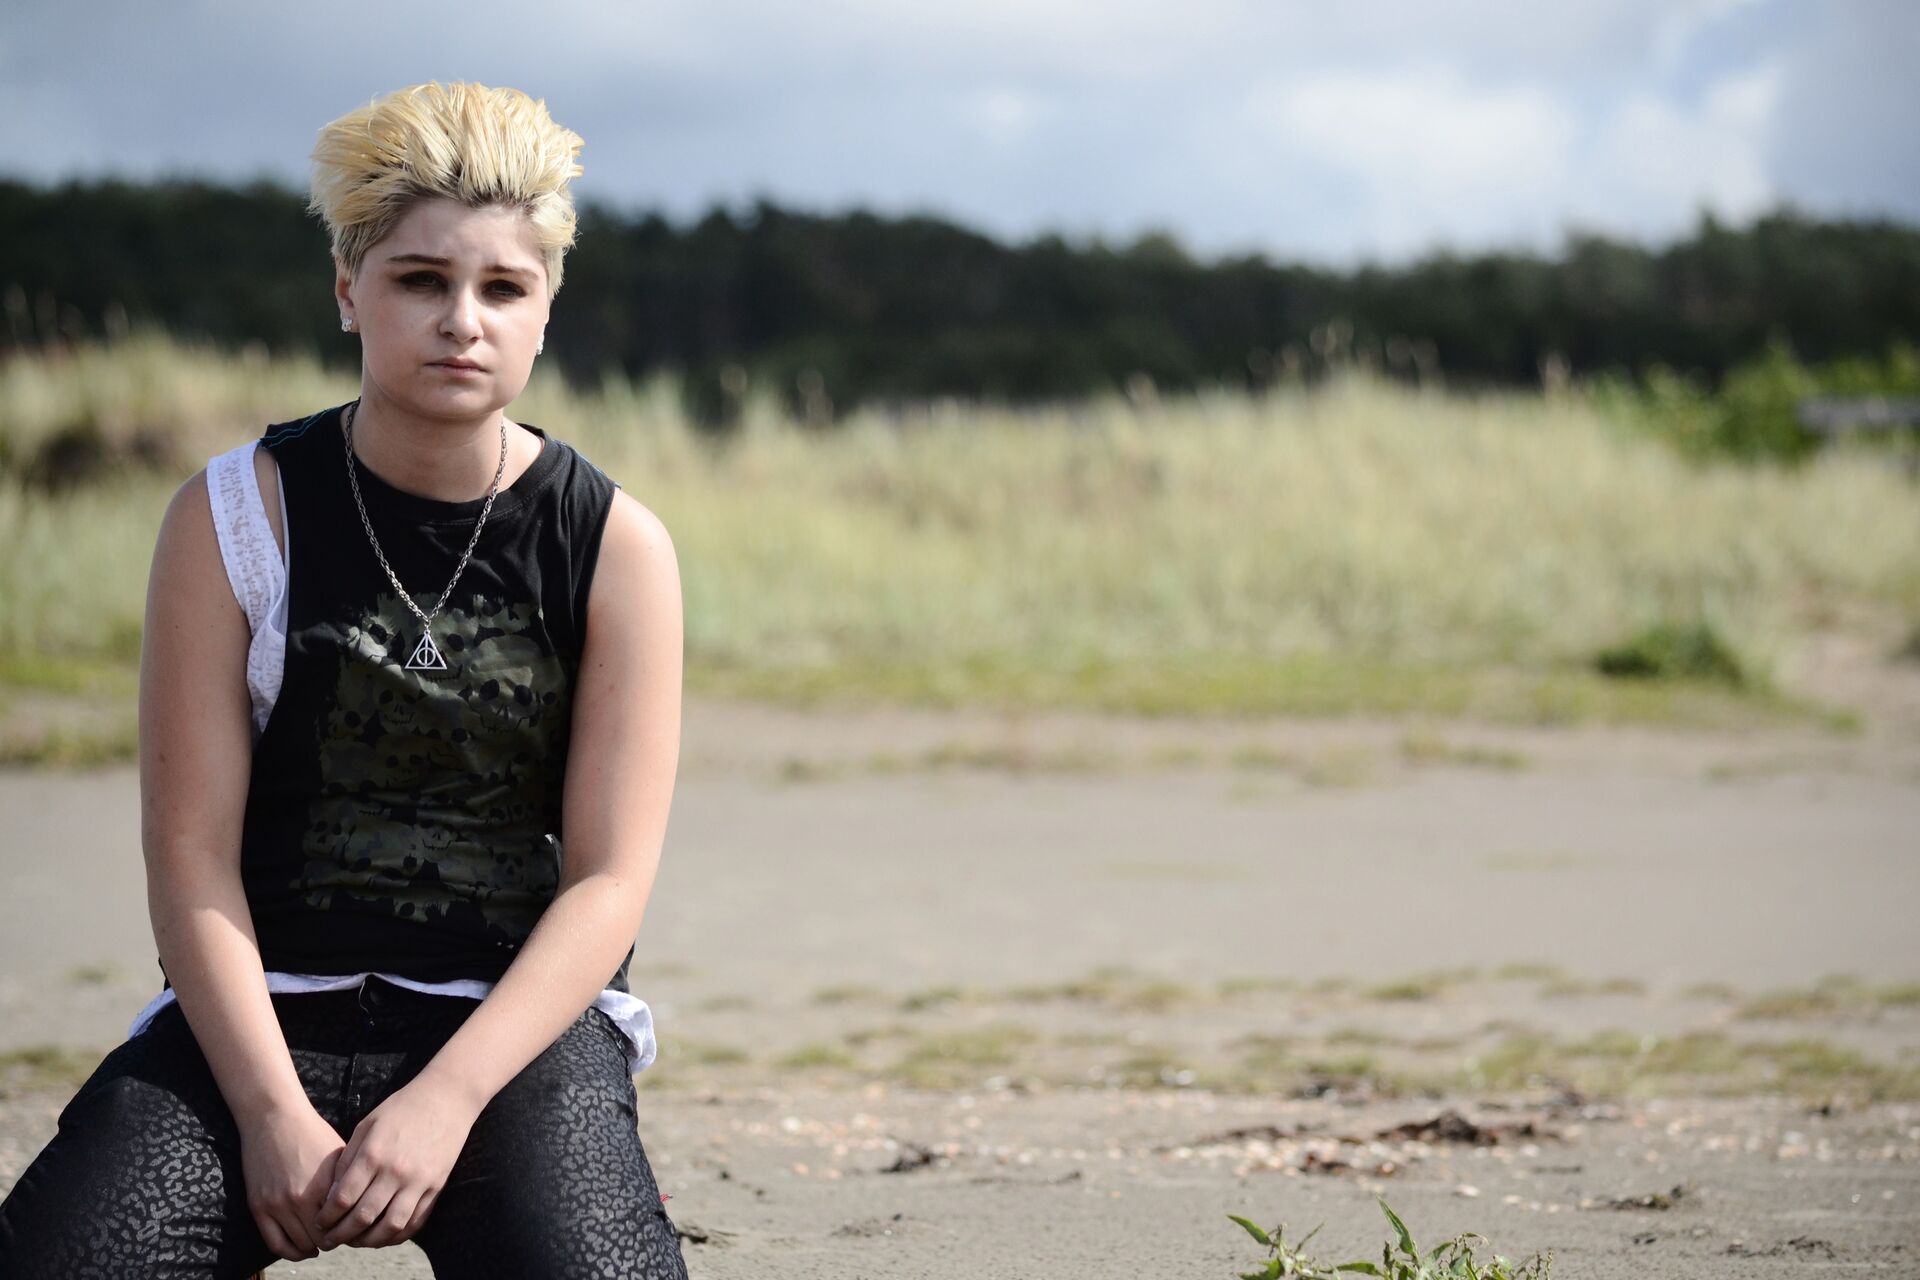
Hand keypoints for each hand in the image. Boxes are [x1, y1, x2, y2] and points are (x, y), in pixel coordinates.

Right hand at [237, 1102, 346, 1260]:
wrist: (274, 1118)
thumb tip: (365, 1208)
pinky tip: (302, 1248)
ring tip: (322, 1242)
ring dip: (313, 1247)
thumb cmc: (312, 1133)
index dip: (351, 1232)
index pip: (343, 1226)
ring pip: (300, 1245)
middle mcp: (299, 1198)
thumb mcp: (339, 1155)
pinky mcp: (258, 1207)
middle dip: (334, 1241)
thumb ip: (349, 1183)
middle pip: (322, 1240)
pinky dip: (290, 1251)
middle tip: (339, 1237)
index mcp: (324, 1186)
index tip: (354, 1230)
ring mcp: (276, 1204)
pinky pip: (275, 1243)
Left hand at [313, 1077, 480, 1249]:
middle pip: (363, 1217)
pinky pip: (415, 1221)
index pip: (343, 1198)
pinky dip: (397, 1235)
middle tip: (330, 1239)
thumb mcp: (367, 1125)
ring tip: (356, 1240)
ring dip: (369, 1241)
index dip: (326, 1217)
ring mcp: (419, 1181)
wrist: (447, 1098)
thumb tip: (333, 1194)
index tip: (319, 1222)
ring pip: (390, 1226)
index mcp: (374, 1154)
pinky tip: (383, 1234)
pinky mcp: (436, 1186)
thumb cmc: (402, 1108)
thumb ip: (348, 1159)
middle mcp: (396, 1171)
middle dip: (341, 1234)